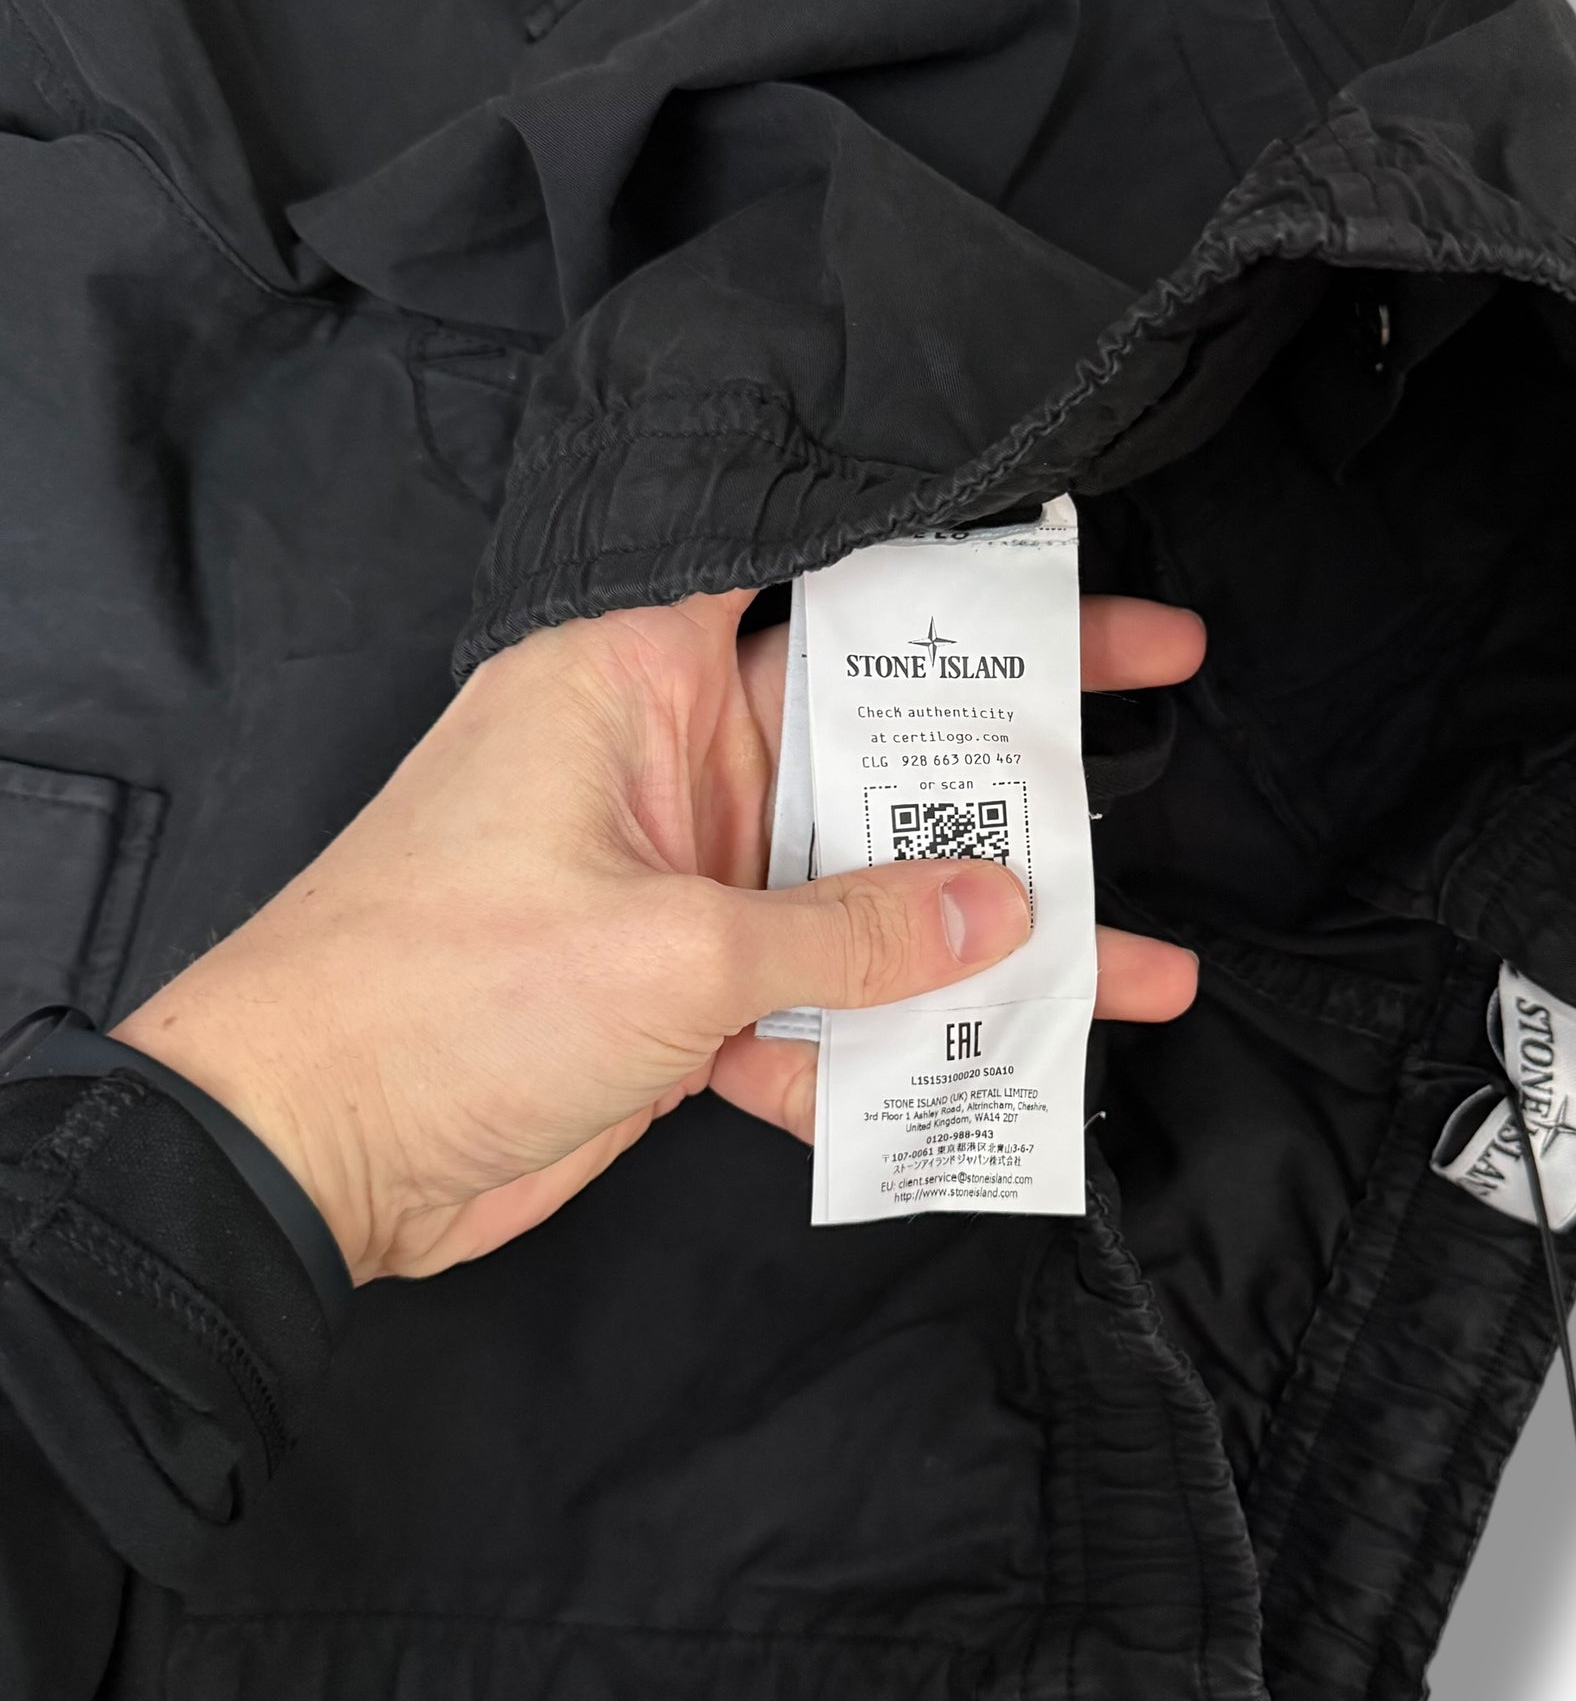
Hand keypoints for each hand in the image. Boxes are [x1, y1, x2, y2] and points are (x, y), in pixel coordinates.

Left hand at [115, 591, 1204, 1281]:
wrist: (292, 1159)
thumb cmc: (441, 994)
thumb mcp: (672, 949)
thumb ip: (852, 931)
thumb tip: (1009, 908)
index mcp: (640, 676)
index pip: (809, 571)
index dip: (935, 550)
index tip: (1056, 542)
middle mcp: (673, 761)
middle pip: (872, 726)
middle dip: (1012, 731)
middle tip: (1158, 679)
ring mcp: (684, 881)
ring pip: (866, 883)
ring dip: (985, 928)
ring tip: (1140, 957)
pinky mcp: (683, 992)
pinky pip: (820, 1000)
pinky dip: (893, 1047)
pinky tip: (1004, 1080)